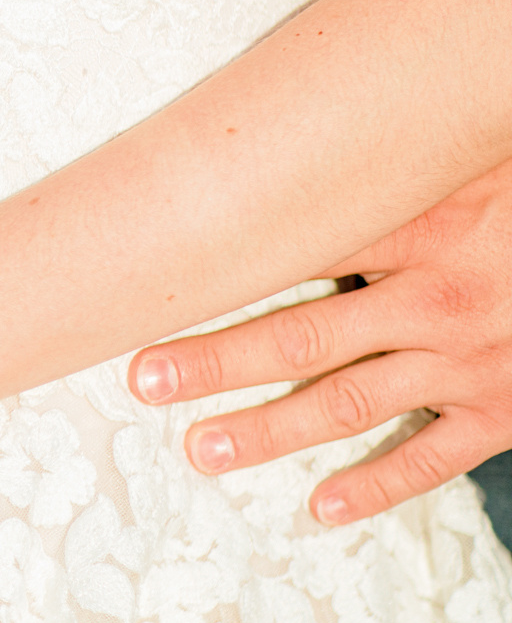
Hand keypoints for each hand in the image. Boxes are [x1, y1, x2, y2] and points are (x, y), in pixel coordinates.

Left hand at [128, 158, 511, 524]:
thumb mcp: (474, 159)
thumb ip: (393, 156)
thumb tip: (289, 115)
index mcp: (427, 227)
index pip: (299, 251)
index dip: (221, 271)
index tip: (150, 285)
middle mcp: (441, 300)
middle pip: (304, 338)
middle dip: (216, 362)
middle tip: (145, 377)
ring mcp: (473, 361)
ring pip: (349, 404)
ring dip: (268, 431)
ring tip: (199, 448)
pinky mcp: (507, 407)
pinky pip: (433, 457)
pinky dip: (375, 486)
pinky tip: (320, 507)